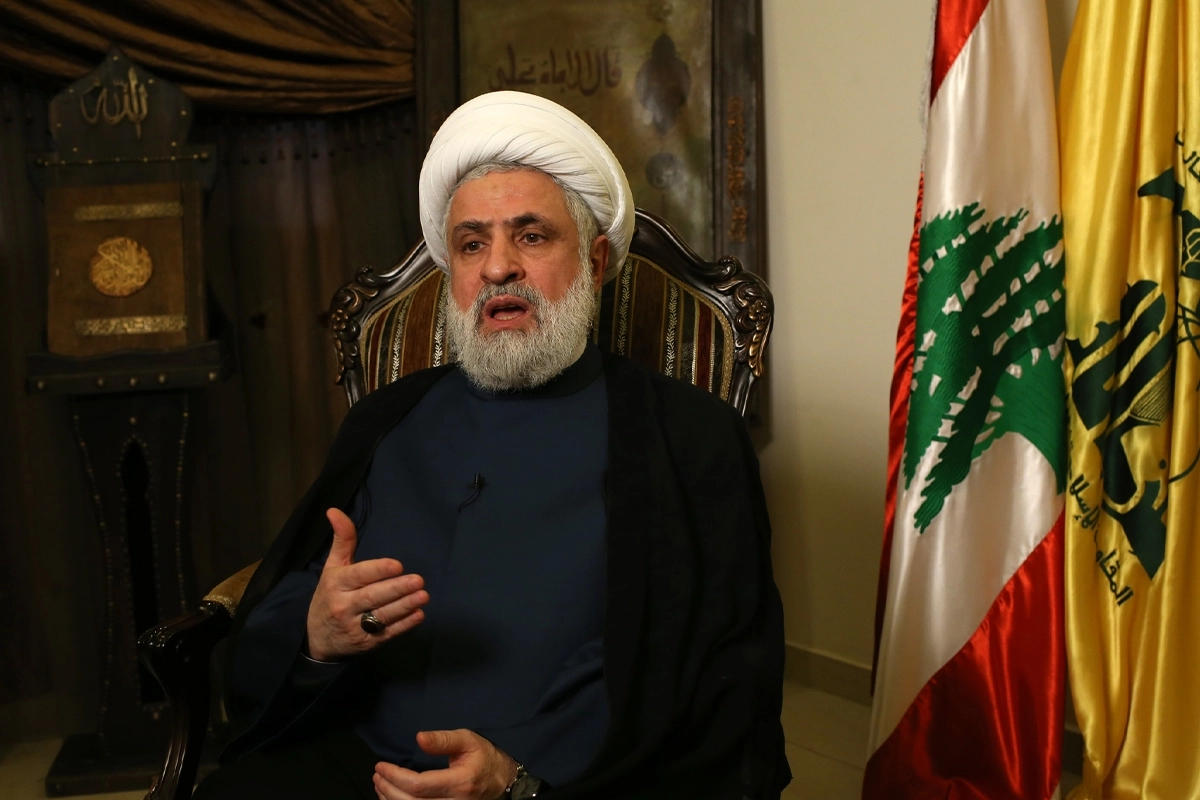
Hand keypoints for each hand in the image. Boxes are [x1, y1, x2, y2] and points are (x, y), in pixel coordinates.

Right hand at [305, 508, 428, 661]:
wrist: (315, 638)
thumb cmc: (329, 596)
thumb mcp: (332, 567)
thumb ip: (342, 540)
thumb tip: (335, 510)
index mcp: (336, 584)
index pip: (359, 576)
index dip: (378, 570)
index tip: (398, 566)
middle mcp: (344, 606)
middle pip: (372, 597)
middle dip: (397, 589)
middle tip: (419, 580)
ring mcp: (355, 627)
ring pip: (382, 616)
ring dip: (405, 606)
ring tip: (423, 596)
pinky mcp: (366, 643)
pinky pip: (386, 634)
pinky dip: (403, 626)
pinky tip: (418, 615)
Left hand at [373, 729, 517, 799]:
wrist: (502, 779)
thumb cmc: (484, 757)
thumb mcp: (467, 740)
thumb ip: (443, 740)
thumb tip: (418, 738)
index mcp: (460, 782)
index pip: (419, 785)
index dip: (395, 777)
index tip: (381, 766)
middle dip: (388, 789)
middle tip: (377, 774)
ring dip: (391, 799)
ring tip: (380, 784)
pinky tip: (392, 797)